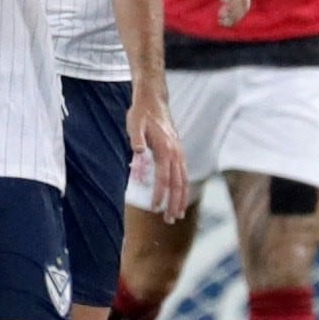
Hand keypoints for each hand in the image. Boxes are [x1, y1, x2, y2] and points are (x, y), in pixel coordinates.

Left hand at [127, 89, 188, 220]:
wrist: (154, 99)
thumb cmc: (141, 113)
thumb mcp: (134, 124)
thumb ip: (137, 139)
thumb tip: (138, 151)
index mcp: (165, 149)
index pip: (163, 178)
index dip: (159, 194)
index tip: (154, 208)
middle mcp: (176, 153)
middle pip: (178, 183)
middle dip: (174, 203)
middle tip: (169, 220)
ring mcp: (179, 152)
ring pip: (184, 180)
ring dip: (181, 199)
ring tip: (177, 215)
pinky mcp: (178, 152)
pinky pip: (184, 174)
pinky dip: (184, 188)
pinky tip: (180, 198)